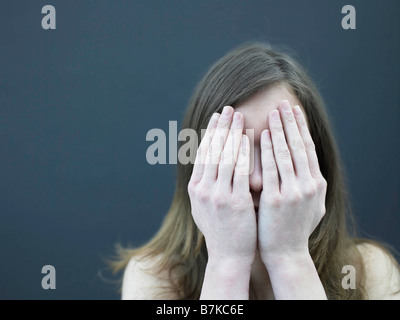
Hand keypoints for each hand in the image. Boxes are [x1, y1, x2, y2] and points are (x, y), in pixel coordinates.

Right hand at [188, 106, 256, 264]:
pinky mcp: (236, 202)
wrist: (229, 256)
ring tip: (239, 116)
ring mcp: (218, 196)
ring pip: (224, 157)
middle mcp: (202, 190)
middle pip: (212, 151)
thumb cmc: (220, 230)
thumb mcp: (203, 207)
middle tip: (229, 107)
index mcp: (195, 189)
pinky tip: (249, 138)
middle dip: (220, 126)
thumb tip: (205, 163)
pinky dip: (244, 153)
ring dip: (232, 133)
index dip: (209, 132)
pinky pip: (240, 171)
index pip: (201, 153)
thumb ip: (203, 185)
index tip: (216, 116)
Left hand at [258, 100, 326, 263]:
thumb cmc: (293, 227)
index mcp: (317, 184)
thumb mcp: (310, 204)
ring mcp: (294, 192)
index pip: (308, 148)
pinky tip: (263, 135)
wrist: (285, 253)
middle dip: (291, 122)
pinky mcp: (277, 199)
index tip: (294, 110)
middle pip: (299, 146)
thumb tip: (306, 163)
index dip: (301, 128)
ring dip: (279, 130)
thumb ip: (309, 183)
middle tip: (283, 103)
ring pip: (286, 153)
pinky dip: (268, 150)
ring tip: (272, 112)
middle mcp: (309, 185)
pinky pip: (271, 168)